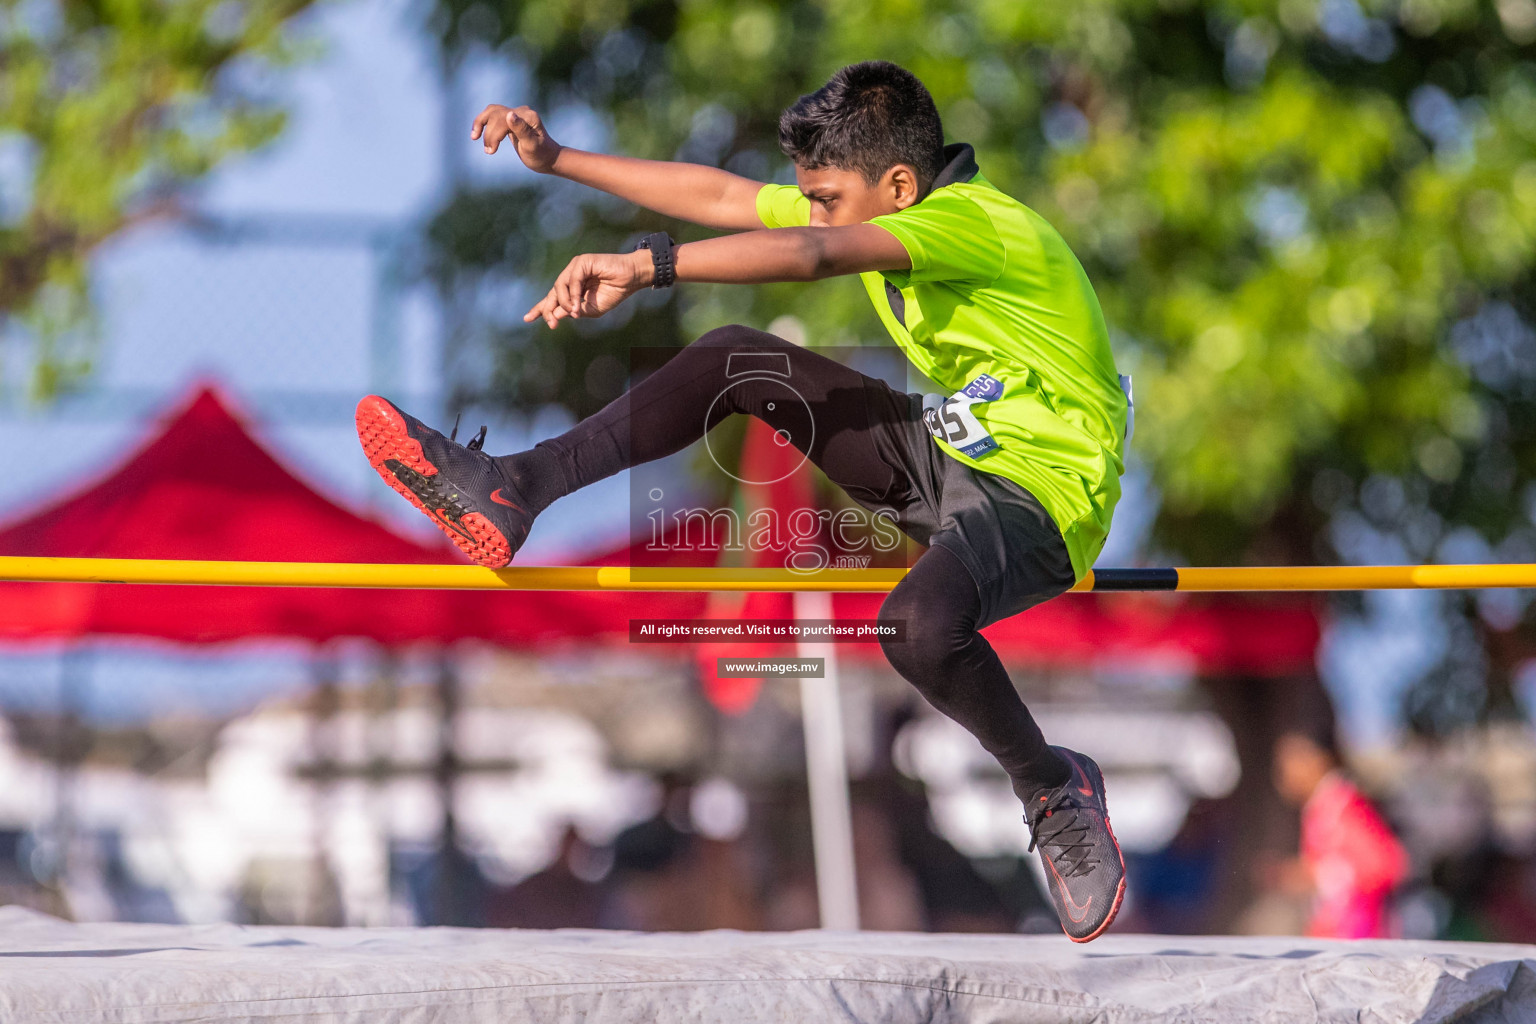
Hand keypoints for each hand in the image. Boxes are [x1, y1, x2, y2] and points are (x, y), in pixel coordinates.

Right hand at [471, 104, 560, 171]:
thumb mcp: (532, 145)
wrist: (548, 159)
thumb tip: (510, 114)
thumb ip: (521, 129)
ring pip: (492, 112)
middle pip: (495, 114)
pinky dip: (484, 123)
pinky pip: (494, 116)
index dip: (494, 134)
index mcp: (528, 116)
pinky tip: (479, 134)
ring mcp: (516, 114)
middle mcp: (522, 111)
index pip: (503, 119)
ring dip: (481, 123)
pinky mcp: (512, 119)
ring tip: (475, 137)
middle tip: (488, 151)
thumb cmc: (541, 155)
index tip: (491, 151)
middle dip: (488, 133)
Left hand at [524, 250, 652, 328]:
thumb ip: (573, 311)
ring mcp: (575, 267)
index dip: (541, 308)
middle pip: (552, 293)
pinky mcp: (582, 261)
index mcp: (573, 288)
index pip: (552, 298)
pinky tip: (578, 306)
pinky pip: (572, 280)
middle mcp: (571, 277)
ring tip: (574, 313)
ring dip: (565, 303)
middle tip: (551, 323)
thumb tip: (553, 315)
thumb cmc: (614, 293)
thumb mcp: (590, 310)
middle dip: (548, 309)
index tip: (527, 319)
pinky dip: (573, 294)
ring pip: (559, 286)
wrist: (631, 280)